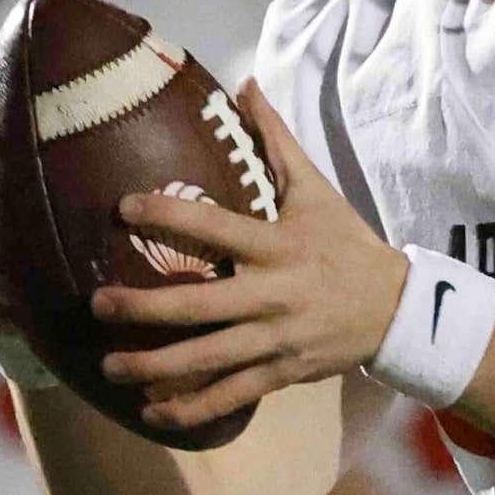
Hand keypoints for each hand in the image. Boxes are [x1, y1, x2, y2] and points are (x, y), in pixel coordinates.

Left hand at [93, 78, 408, 431]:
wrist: (397, 309)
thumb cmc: (346, 242)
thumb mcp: (316, 189)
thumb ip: (276, 140)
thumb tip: (245, 83)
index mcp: (277, 246)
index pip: (216, 228)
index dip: (168, 215)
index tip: (122, 207)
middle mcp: (274, 295)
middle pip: (200, 306)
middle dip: (144, 308)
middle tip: (97, 304)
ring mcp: (277, 339)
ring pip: (208, 359)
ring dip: (154, 366)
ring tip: (109, 365)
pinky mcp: (282, 372)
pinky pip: (230, 396)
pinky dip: (190, 408)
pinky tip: (150, 411)